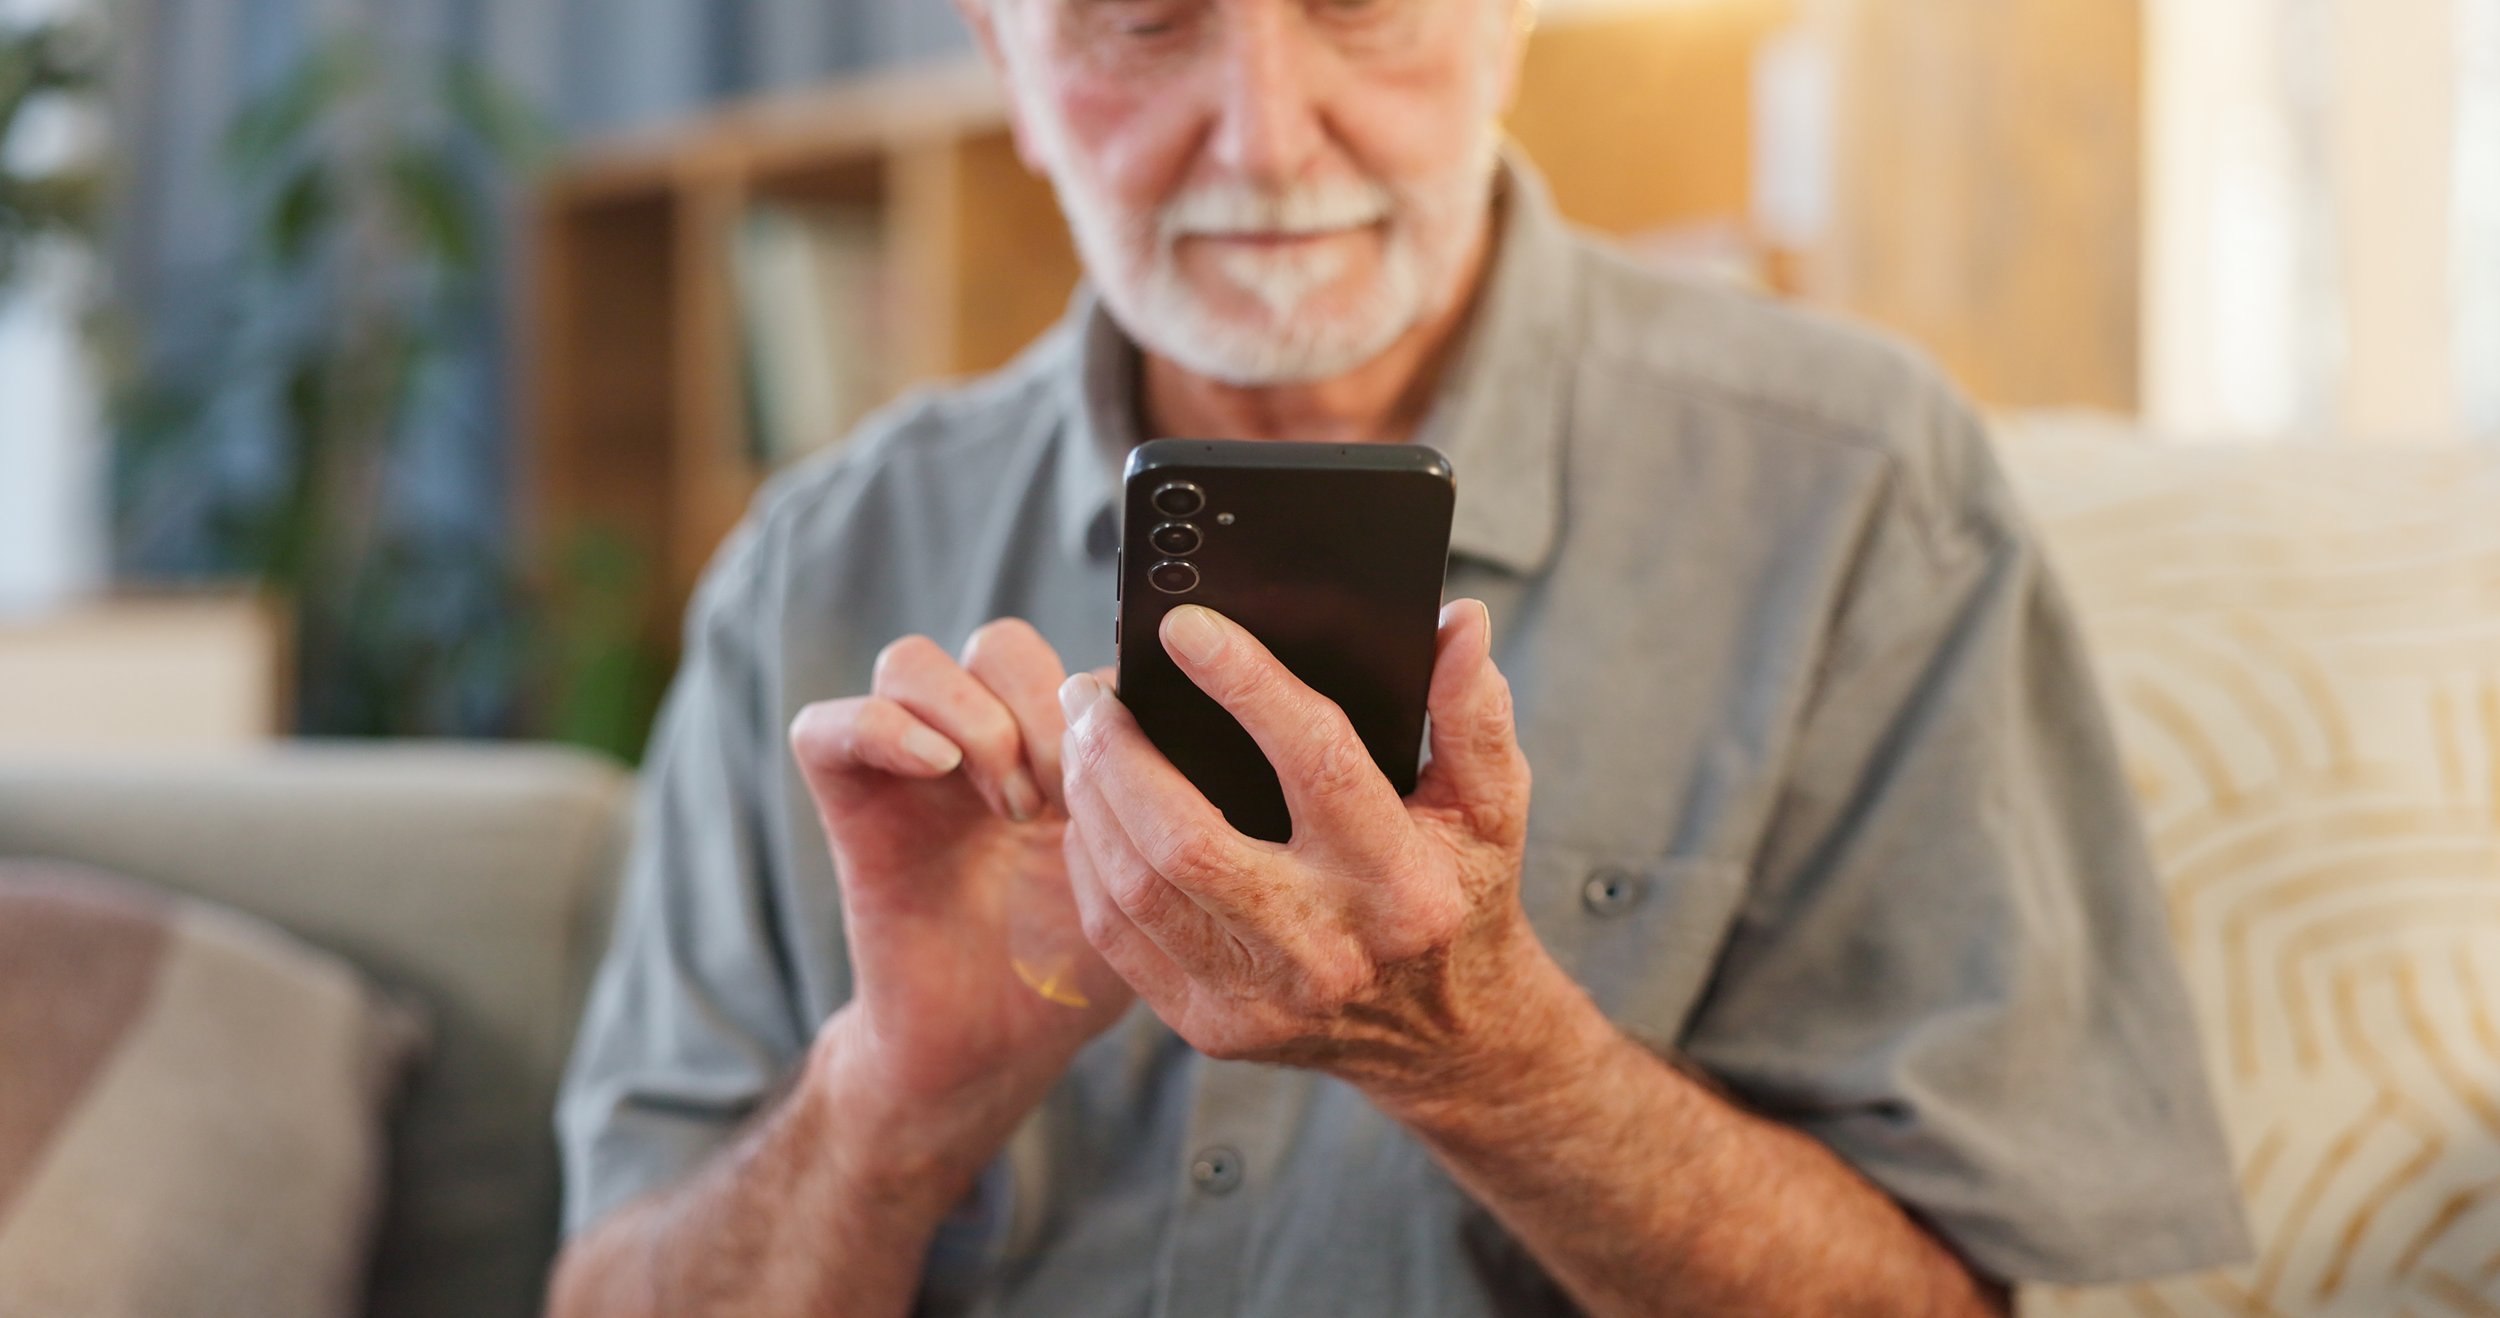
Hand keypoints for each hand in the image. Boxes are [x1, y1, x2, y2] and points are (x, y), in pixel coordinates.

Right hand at [787, 620, 1132, 1191]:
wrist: (993, 1049)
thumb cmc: (1073, 967)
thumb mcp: (1141, 874)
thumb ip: (1159, 801)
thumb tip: (1195, 726)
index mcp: (1048, 750)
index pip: (1067, 656)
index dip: (1100, 694)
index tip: (1130, 765)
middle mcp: (976, 746)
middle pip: (995, 644)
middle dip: (1039, 705)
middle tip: (1065, 794)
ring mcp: (908, 773)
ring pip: (911, 662)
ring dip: (973, 718)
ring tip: (1013, 805)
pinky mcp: (850, 808)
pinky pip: (826, 727)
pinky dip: (882, 729)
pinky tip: (940, 770)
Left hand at [1056, 599, 1566, 1105]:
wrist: (1443, 1034)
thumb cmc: (1459, 892)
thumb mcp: (1490, 805)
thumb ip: (1472, 712)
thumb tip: (1459, 623)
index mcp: (1404, 887)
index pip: (1318, 765)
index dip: (1247, 685)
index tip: (1186, 625)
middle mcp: (1329, 951)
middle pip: (1188, 840)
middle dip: (1120, 751)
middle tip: (1090, 688)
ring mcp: (1262, 1000)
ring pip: (1136, 888)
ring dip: (1092, 798)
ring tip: (1081, 733)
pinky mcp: (1212, 1027)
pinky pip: (1119, 936)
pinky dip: (1092, 861)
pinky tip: (1091, 809)